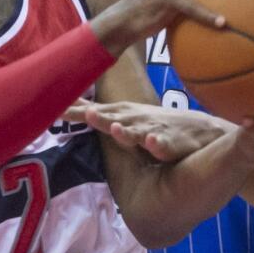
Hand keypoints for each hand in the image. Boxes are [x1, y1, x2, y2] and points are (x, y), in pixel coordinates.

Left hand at [65, 101, 229, 160]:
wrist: (200, 129)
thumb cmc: (153, 123)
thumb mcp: (122, 118)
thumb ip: (96, 114)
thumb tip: (66, 107)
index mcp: (120, 114)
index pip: (92, 111)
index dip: (73, 111)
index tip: (52, 108)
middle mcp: (134, 119)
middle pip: (111, 118)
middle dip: (95, 116)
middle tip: (80, 113)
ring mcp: (153, 129)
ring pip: (136, 131)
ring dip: (125, 130)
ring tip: (114, 127)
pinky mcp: (173, 142)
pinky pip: (164, 145)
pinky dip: (159, 143)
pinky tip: (153, 143)